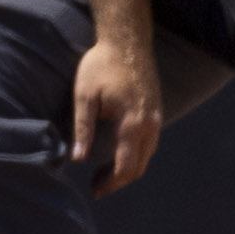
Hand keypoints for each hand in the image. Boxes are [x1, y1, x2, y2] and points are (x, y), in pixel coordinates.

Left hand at [69, 34, 164, 195]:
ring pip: (146, 155)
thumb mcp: (84, 96)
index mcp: (133, 124)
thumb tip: (77, 159)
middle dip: (118, 180)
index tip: (94, 190)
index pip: (126, 166)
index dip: (111, 183)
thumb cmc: (101, 66)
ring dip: (127, 168)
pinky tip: (117, 153)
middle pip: (139, 165)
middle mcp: (150, 125)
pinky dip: (135, 154)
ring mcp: (157, 118)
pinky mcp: (156, 111)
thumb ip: (82, 129)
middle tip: (95, 185)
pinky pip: (149, 142)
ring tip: (102, 173)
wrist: (127, 42)